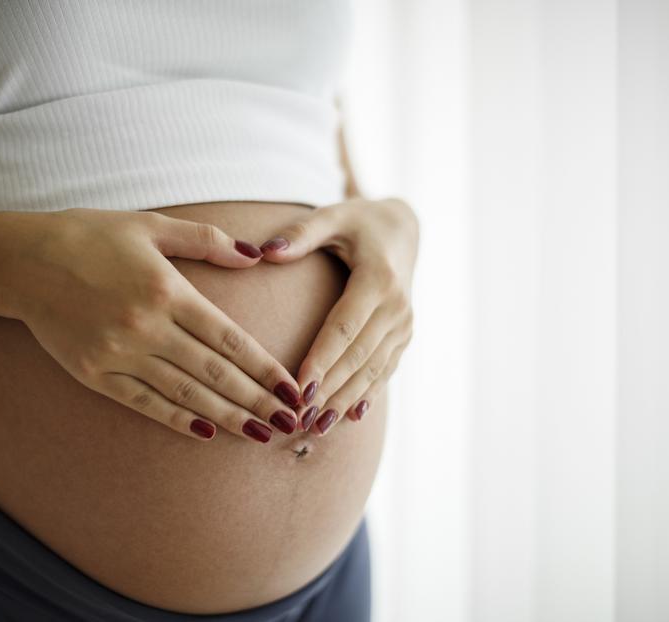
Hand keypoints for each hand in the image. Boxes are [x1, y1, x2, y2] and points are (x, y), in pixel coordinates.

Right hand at [7, 208, 301, 442]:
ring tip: (259, 434)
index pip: (229, 340)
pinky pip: (143, 403)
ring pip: (185, 394)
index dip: (265, 369)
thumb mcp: (150, 227)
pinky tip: (205, 432)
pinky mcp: (95, 373)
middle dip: (257, 401)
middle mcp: (147, 327)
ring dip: (226, 417)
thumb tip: (254, 256)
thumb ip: (206, 241)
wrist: (20, 261)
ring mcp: (119, 354)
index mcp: (167, 290)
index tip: (293, 390)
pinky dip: (176, 419)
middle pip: (214, 373)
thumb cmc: (89, 236)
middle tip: (290, 424)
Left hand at [258, 197, 417, 435]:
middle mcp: (397, 308)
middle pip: (358, 357)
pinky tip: (347, 419)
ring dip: (344, 401)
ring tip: (316, 427)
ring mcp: (404, 326)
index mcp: (378, 280)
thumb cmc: (358, 223)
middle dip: (329, 391)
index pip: (344, 328)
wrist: (403, 231)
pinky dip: (365, 396)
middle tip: (298, 418)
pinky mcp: (403, 338)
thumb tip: (264, 251)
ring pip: (372, 371)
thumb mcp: (332, 217)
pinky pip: (384, 372)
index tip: (297, 387)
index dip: (321, 360)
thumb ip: (300, 234)